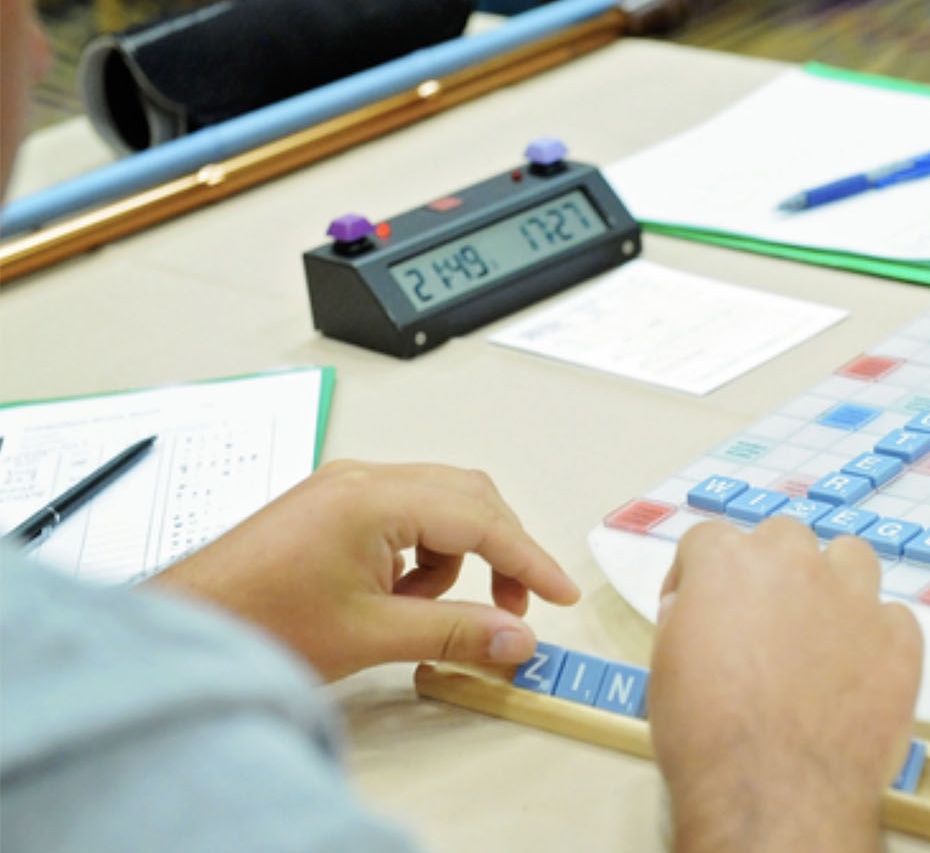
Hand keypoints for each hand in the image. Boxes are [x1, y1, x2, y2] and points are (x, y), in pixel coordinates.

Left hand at [148, 460, 579, 680]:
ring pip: (438, 506)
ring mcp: (343, 488)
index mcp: (373, 498)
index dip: (528, 560)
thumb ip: (457, 631)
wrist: (184, 630)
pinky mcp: (330, 506)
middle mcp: (361, 478)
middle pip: (467, 497)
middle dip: (500, 552)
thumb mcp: (373, 635)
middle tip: (515, 608)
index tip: (560, 593)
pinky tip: (396, 598)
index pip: (480, 519)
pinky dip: (421, 556)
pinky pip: (403, 517)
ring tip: (428, 612)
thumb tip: (517, 636)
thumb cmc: (257, 622)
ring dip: (455, 558)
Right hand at [648, 518, 922, 852]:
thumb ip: (685, 621)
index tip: (698, 606)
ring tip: (821, 629)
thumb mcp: (665, 669)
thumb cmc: (710, 739)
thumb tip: (694, 610)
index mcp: (727, 564)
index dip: (697, 575)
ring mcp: (853, 598)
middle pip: (783, 539)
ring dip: (834, 583)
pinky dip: (877, 638)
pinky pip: (893, 618)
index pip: (709, 541)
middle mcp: (793, 564)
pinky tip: (859, 671)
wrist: (774, 792)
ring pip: (850, 557)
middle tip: (761, 620)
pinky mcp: (898, 639)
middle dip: (770, 571)